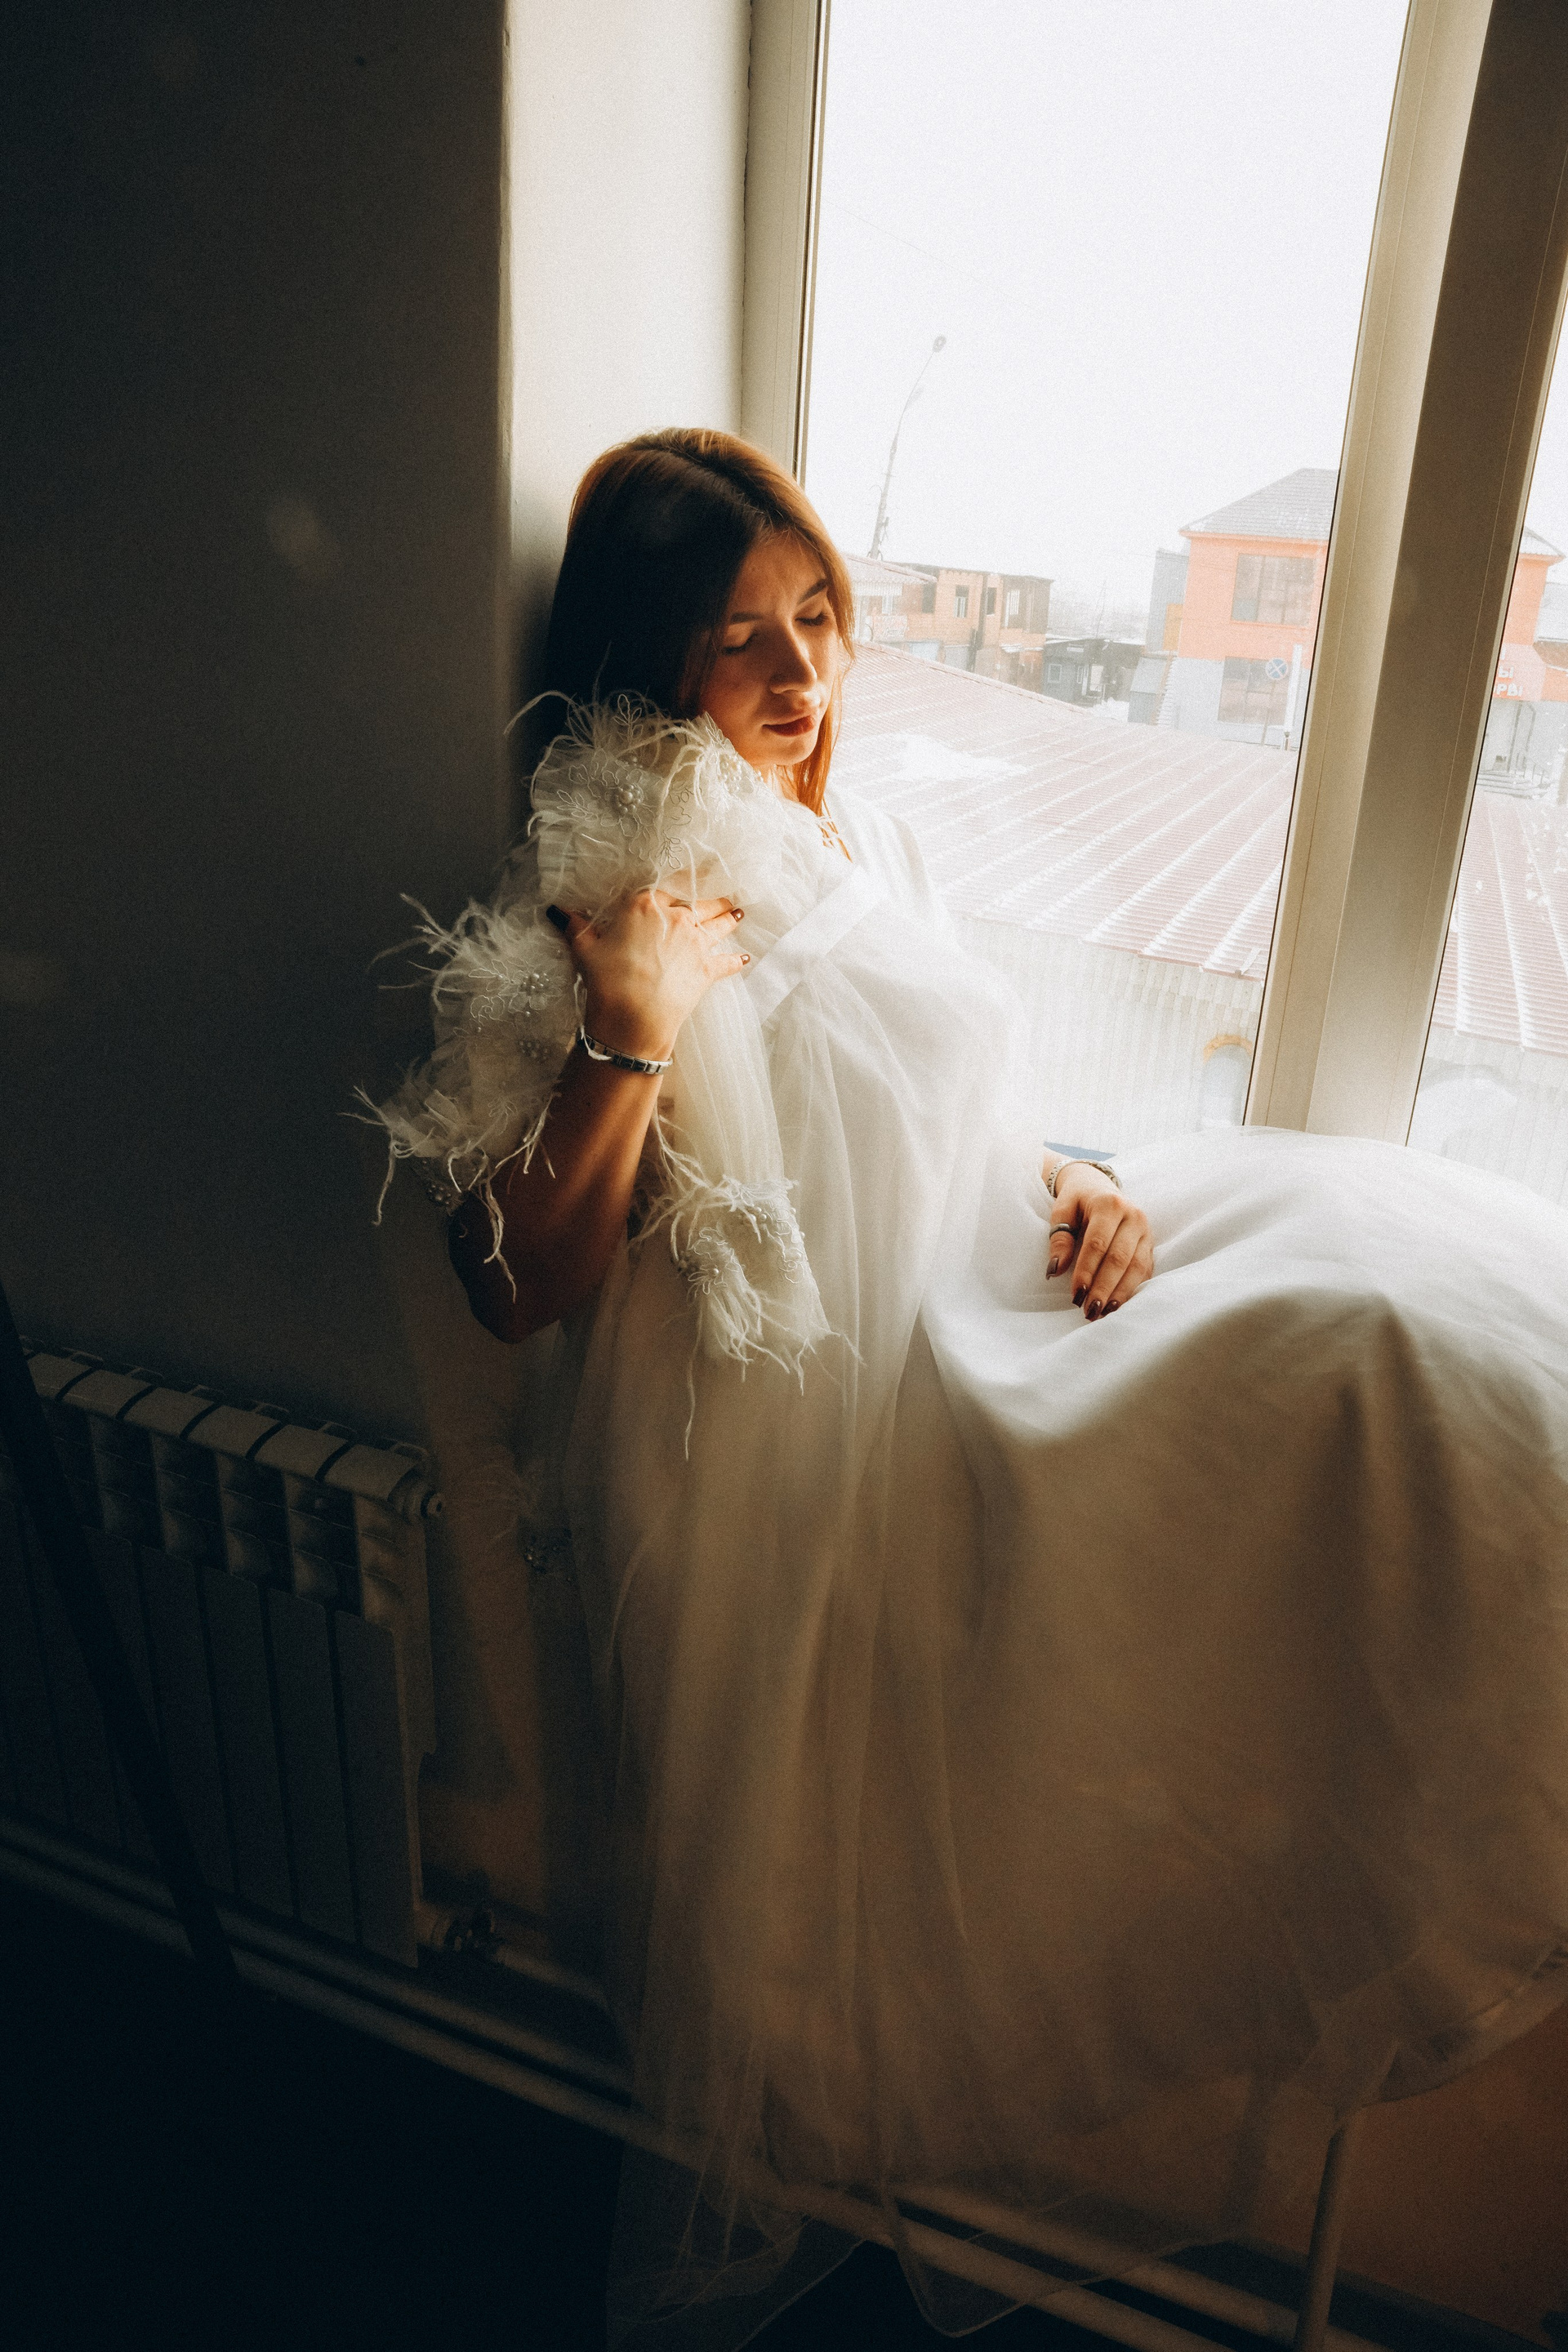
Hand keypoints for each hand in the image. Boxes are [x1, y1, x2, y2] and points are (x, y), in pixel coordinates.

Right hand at [553, 890, 747, 1063]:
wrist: (633, 1015)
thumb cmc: (607, 980)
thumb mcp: (585, 948)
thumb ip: (576, 926)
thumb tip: (558, 911)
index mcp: (647, 905)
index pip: (666, 886)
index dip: (679, 881)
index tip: (693, 871)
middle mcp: (677, 917)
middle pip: (700, 901)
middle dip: (714, 897)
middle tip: (726, 892)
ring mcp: (696, 942)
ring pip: (719, 924)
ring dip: (730, 918)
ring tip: (739, 912)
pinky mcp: (707, 969)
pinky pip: (727, 961)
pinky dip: (737, 960)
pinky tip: (746, 958)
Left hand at [1045, 1161, 1152, 1319]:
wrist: (1099, 1185)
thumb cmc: (1077, 1200)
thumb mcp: (1062, 1211)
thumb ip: (1059, 1238)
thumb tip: (1055, 1270)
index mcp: (1109, 1205)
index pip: (1098, 1244)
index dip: (1087, 1271)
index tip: (1076, 1295)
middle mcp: (1133, 1216)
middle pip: (1119, 1259)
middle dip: (1104, 1288)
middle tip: (1089, 1311)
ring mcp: (1146, 1230)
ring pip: (1137, 1267)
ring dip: (1120, 1293)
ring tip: (1103, 1313)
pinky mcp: (1151, 1243)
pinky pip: (1145, 1270)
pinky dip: (1132, 1289)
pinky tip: (1117, 1304)